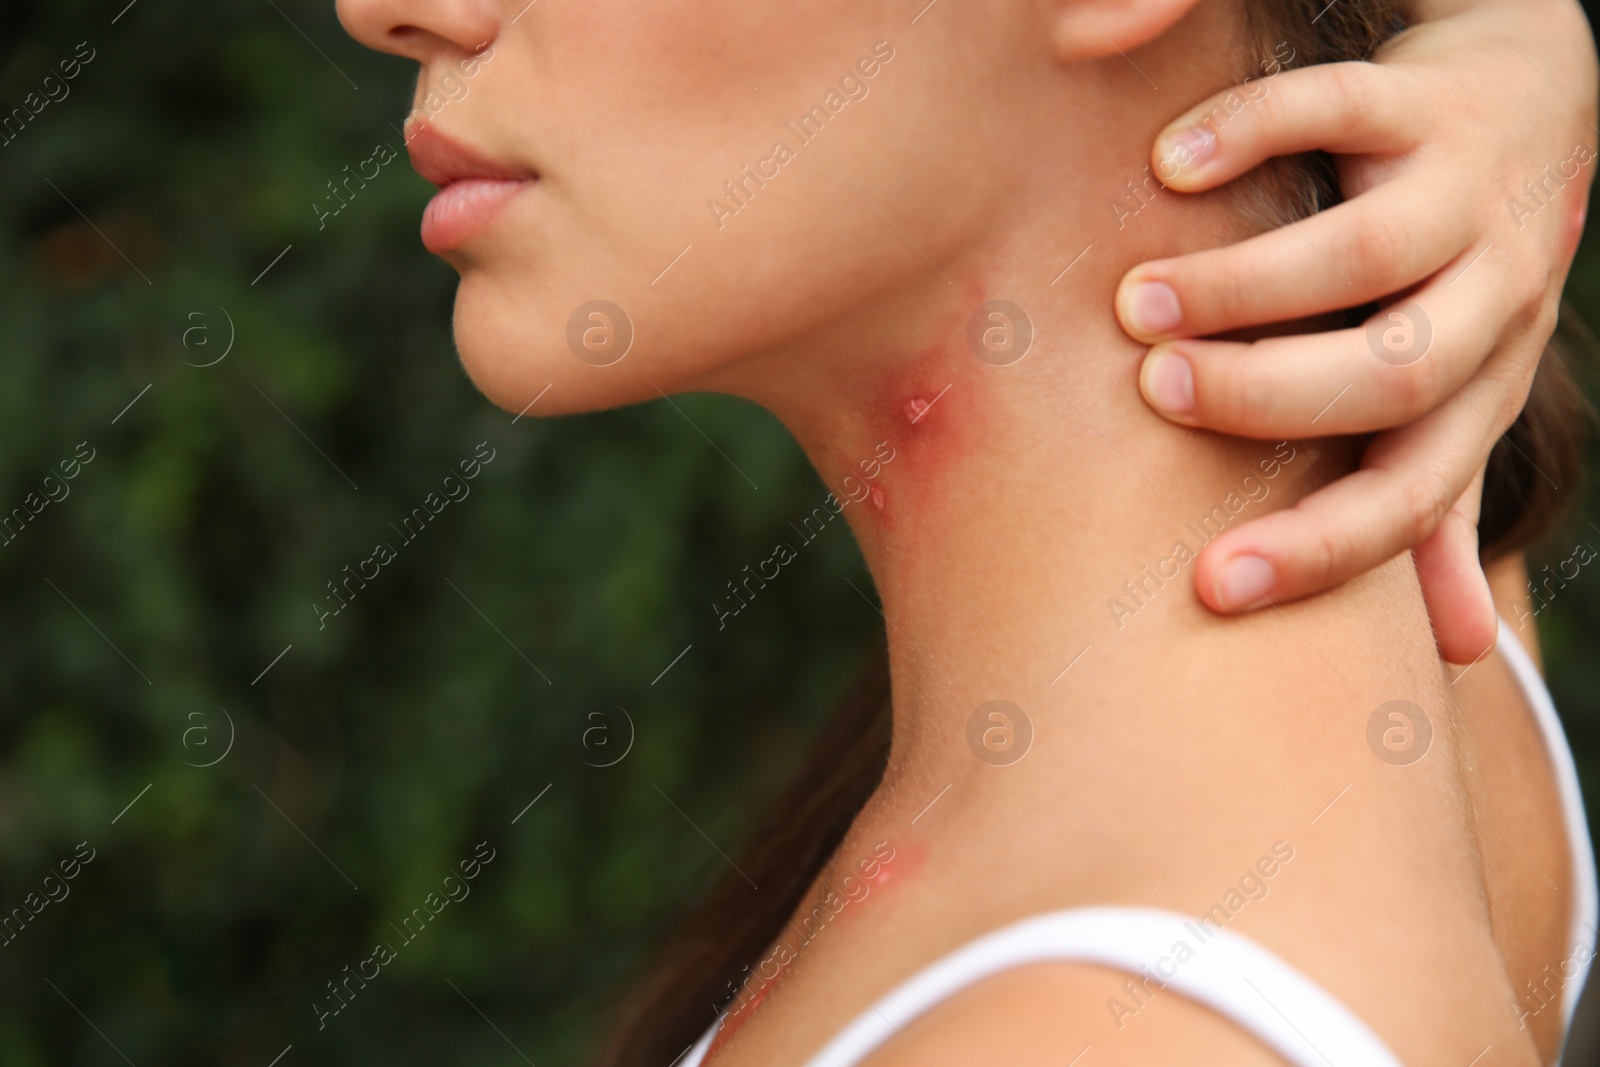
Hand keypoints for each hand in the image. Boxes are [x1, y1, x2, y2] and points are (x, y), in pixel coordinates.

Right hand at [1115, 0, 1597, 662]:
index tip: (1207, 588)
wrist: (1540, 99)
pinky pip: (1339, 106)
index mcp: (1483, 391)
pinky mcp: (1429, 94)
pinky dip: (1248, 134)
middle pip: (1394, 372)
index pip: (1410, 494)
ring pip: (1368, 251)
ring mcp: (1468, 192)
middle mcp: (1492, 298)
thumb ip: (1436, 509)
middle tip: (1155, 389)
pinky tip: (1167, 164)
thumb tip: (1457, 655)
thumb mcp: (1462, 396)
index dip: (1318, 550)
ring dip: (1241, 284)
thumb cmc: (1462, 277)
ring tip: (1134, 300)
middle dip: (1264, 395)